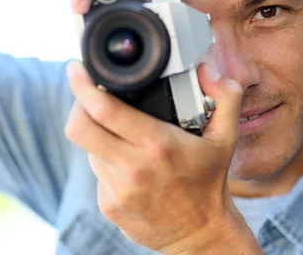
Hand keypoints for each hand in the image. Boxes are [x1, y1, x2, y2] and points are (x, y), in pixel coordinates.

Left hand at [64, 61, 253, 252]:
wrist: (200, 233)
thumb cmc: (210, 181)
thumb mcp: (226, 136)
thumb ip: (224, 95)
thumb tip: (205, 68)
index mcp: (158, 144)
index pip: (104, 109)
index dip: (82, 84)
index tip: (77, 69)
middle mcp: (132, 168)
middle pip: (79, 127)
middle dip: (76, 104)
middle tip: (86, 95)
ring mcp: (117, 190)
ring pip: (88, 148)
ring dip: (98, 134)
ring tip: (123, 134)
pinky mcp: (108, 205)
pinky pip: (97, 171)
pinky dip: (106, 160)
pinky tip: (128, 162)